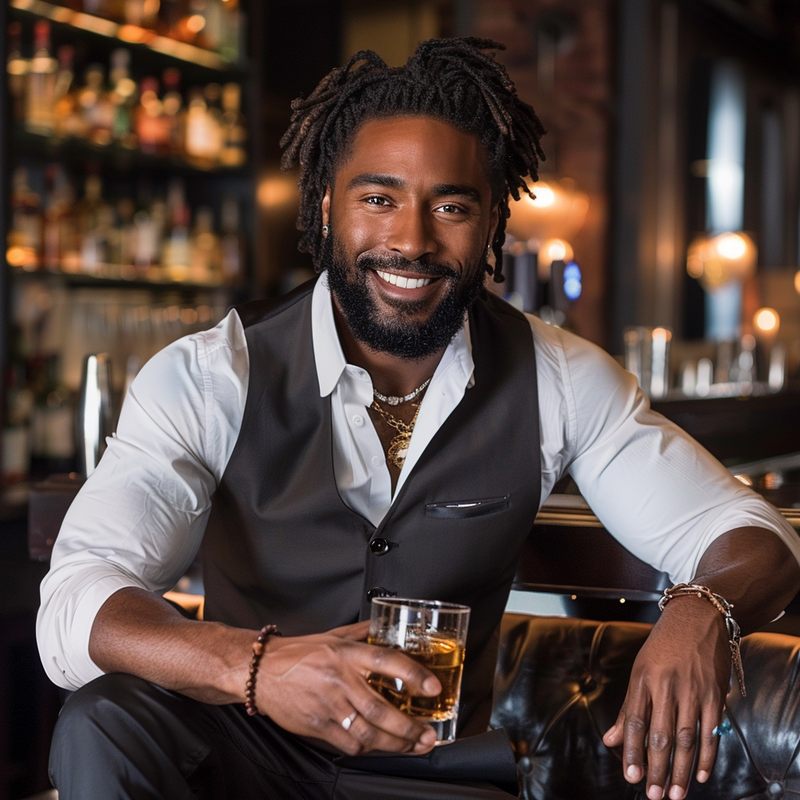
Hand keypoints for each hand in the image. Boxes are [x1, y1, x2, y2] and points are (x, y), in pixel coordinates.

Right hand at [256, 620, 441, 755]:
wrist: (261, 671)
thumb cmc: (298, 653)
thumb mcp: (333, 635)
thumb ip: (361, 633)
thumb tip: (384, 626)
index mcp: (346, 653)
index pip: (386, 661)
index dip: (413, 674)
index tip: (433, 687)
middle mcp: (339, 679)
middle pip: (380, 709)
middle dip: (409, 727)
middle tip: (428, 734)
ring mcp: (328, 705)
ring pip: (367, 733)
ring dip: (395, 744)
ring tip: (413, 745)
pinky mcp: (317, 725)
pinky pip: (348, 744)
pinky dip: (368, 748)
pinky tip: (380, 746)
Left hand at [602, 599, 730, 799]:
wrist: (697, 617)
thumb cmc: (663, 644)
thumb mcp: (640, 669)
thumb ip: (629, 708)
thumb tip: (612, 740)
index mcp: (643, 679)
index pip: (635, 721)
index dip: (632, 752)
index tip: (630, 776)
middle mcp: (667, 686)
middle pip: (660, 735)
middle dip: (655, 768)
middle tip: (652, 795)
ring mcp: (693, 691)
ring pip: (686, 738)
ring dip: (680, 770)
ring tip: (674, 794)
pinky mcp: (714, 694)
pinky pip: (711, 731)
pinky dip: (707, 756)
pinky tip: (701, 775)